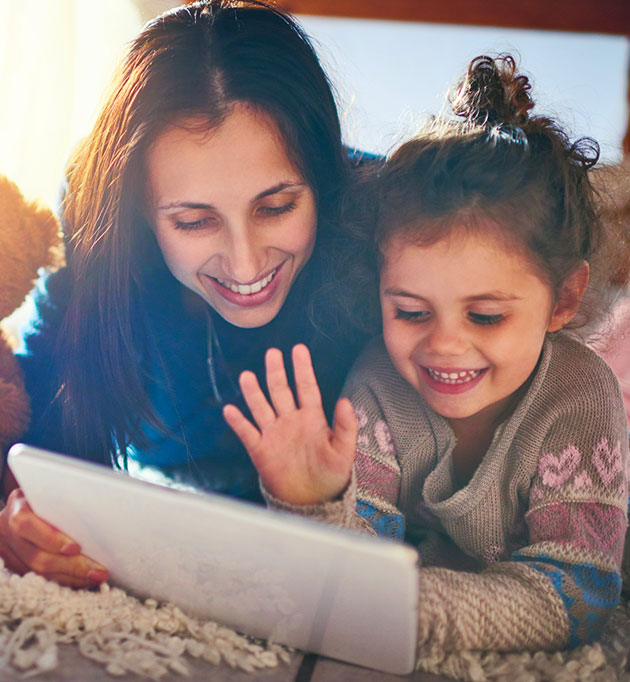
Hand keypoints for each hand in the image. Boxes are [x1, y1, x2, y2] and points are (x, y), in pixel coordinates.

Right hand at [0, 488, 108, 586]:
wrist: (20, 508)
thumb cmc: (44, 497)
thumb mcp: (48, 493)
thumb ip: (61, 502)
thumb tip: (95, 511)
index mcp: (17, 508)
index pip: (27, 526)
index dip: (51, 539)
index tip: (76, 547)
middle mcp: (7, 532)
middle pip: (37, 557)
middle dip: (72, 566)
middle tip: (98, 570)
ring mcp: (8, 552)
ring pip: (38, 573)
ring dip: (71, 578)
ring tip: (95, 577)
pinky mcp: (13, 566)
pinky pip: (39, 579)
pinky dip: (62, 580)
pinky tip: (81, 580)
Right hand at [223, 344, 356, 505]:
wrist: (312, 500)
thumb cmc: (331, 474)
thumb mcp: (344, 451)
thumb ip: (346, 426)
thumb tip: (345, 401)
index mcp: (312, 418)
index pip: (306, 388)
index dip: (303, 369)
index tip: (299, 349)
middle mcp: (290, 420)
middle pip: (280, 391)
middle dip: (276, 372)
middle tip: (272, 353)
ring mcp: (274, 433)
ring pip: (261, 407)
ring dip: (253, 392)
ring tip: (247, 376)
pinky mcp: (260, 449)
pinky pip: (247, 432)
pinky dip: (238, 422)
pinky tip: (230, 409)